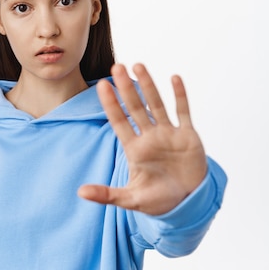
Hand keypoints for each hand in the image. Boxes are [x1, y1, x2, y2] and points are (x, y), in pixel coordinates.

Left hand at [77, 63, 207, 215]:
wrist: (187, 205)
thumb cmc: (158, 201)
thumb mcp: (130, 199)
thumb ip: (106, 195)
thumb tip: (80, 193)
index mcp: (134, 150)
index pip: (119, 121)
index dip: (111, 104)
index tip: (101, 85)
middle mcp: (150, 137)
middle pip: (136, 107)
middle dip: (126, 88)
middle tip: (115, 66)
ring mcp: (169, 135)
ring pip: (157, 104)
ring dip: (149, 85)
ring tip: (138, 65)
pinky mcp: (188, 137)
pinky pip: (183, 112)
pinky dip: (180, 96)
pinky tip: (174, 78)